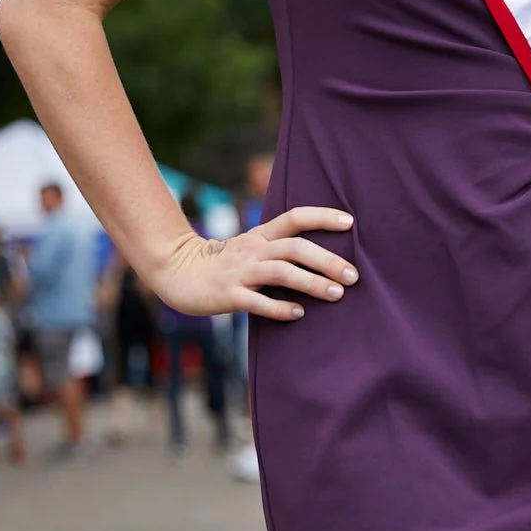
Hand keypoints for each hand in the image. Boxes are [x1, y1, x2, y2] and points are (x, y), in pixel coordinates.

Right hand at [150, 207, 357, 319]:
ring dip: (311, 283)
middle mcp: (253, 250)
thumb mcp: (252, 247)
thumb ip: (281, 248)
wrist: (176, 272)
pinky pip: (256, 301)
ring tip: (336, 294)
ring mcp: (240, 272)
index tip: (350, 223)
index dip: (322, 217)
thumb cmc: (225, 264)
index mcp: (261, 235)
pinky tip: (298, 314)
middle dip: (327, 260)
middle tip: (353, 275)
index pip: (295, 218)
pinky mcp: (228, 295)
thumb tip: (325, 257)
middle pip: (295, 248)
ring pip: (280, 272)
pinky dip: (279, 307)